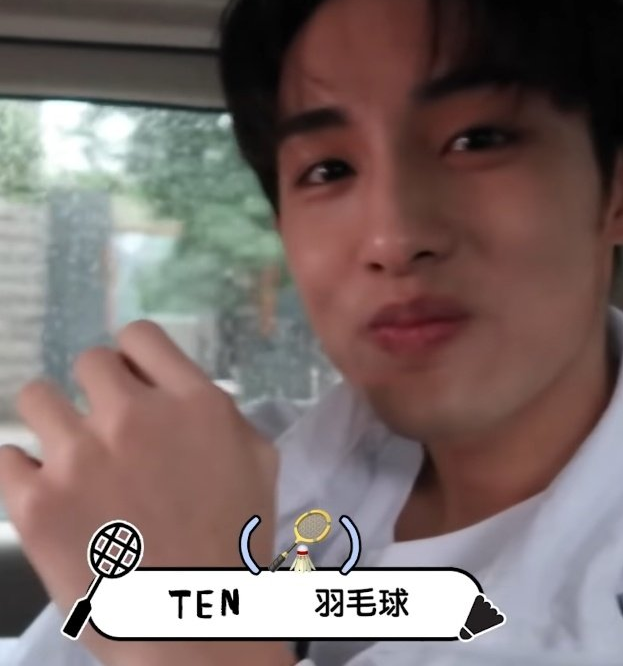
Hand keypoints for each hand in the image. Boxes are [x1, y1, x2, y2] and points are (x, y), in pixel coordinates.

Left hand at [0, 321, 293, 665]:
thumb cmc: (237, 541)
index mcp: (194, 403)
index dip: (135, 356)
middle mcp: (134, 417)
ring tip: (71, 456)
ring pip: (37, 397)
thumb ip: (222, 413)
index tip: (134, 381)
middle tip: (109, 428)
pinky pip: (7, 457)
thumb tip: (181, 395)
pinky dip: (24, 472)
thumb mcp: (259, 460)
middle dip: (99, 389)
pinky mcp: (35, 503)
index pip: (140, 336)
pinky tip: (49, 492)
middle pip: (89, 361)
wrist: (192, 623)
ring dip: (55, 421)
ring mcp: (79, 458)